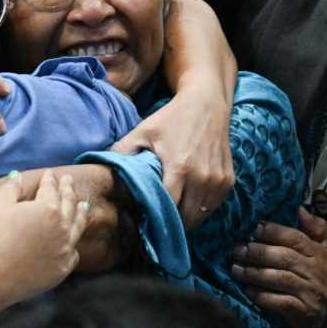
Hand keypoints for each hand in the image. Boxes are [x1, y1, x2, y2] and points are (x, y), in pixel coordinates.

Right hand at [0, 170, 88, 300]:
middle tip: (69, 180)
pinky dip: (72, 244)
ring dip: (80, 213)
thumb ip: (11, 187)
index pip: (51, 189)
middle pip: (68, 204)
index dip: (50, 179)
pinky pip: (72, 253)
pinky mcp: (62, 269)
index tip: (50, 174)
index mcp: (48, 208)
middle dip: (68, 190)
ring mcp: (64, 250)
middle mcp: (62, 228)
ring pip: (77, 227)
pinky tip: (71, 240)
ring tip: (83, 205)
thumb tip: (18, 175)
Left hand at [112, 84, 233, 229]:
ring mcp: (218, 181)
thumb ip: (122, 151)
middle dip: (168, 223)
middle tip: (153, 222)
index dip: (153, 217)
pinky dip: (199, 210)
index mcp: (179, 167)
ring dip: (184, 219)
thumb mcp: (143, 131)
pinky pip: (212, 207)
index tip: (141, 220)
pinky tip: (185, 204)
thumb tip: (99, 168)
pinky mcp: (227, 182)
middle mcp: (202, 178)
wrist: (206, 104)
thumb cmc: (171, 118)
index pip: (166, 207)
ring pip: (200, 216)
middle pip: (184, 218)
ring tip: (168, 216)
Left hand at [231, 208, 326, 327]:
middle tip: (237, 249)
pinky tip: (247, 291)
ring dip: (254, 273)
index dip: (274, 232)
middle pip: (285, 257)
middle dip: (258, 252)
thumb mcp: (322, 250)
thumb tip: (300, 209)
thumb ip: (315, 229)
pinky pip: (280, 302)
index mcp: (319, 253)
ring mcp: (310, 292)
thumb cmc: (317, 274)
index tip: (254, 228)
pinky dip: (262, 296)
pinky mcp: (303, 311)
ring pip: (280, 279)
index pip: (296, 238)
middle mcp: (316, 271)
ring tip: (235, 269)